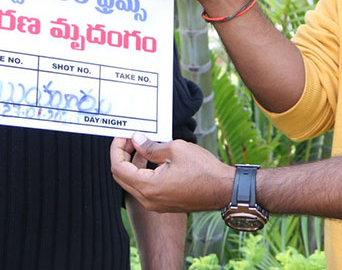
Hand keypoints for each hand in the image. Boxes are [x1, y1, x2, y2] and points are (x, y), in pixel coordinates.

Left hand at [110, 132, 234, 212]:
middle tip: (129, 139)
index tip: (123, 136)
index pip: (118, 168)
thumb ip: (150, 146)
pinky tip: (152, 158)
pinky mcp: (163, 204)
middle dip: (122, 155)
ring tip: (141, 145)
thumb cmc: (204, 170)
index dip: (117, 148)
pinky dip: (143, 172)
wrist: (224, 190)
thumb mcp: (175, 149)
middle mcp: (148, 200)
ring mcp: (156, 204)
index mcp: (149, 187)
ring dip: (133, 163)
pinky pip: (145, 188)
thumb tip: (136, 140)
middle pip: (121, 177)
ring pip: (133, 183)